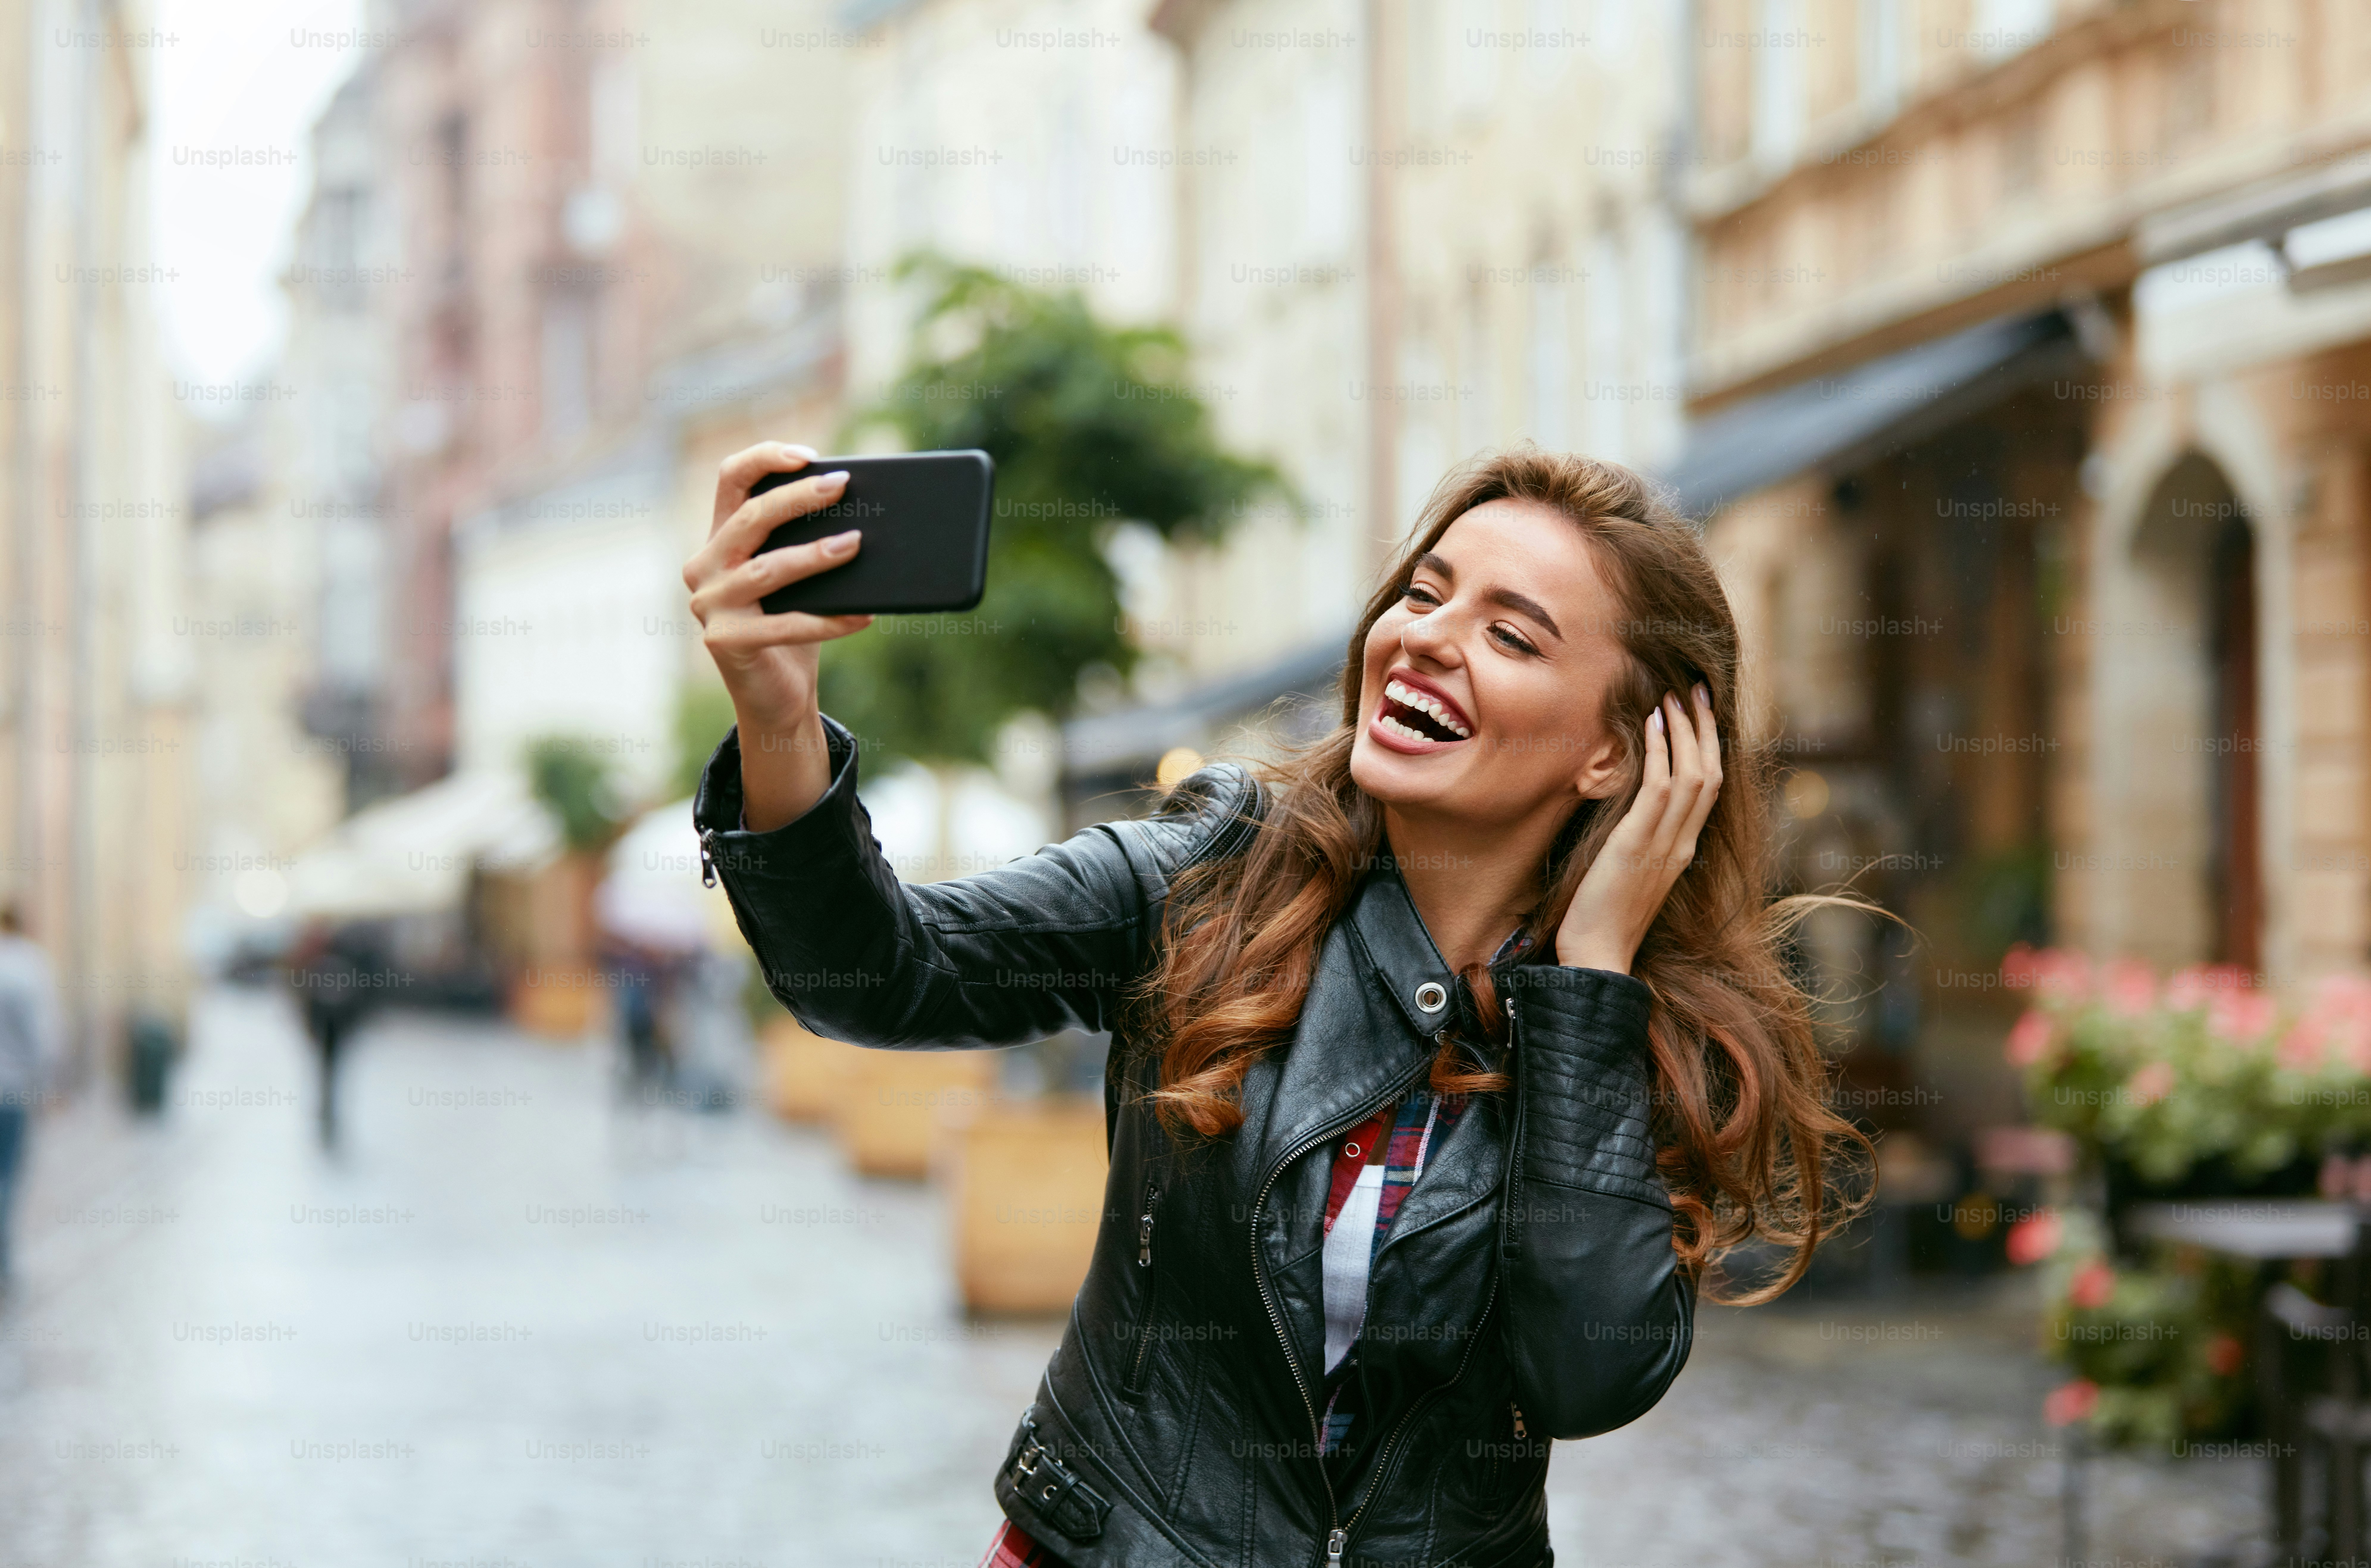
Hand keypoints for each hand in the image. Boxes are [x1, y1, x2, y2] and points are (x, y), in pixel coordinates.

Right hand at [685, 441, 874, 829]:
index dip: (766, 458)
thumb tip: (867, 515)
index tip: (809, 456)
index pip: (730, 479)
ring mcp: (709, 605)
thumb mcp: (798, 579)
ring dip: (815, 555)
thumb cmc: (792, 629)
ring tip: (856, 545)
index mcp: (719, 540)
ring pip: (767, 569)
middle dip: (799, 498)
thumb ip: (809, 543)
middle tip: (843, 486)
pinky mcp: (724, 642)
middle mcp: (704, 567)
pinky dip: (829, 620)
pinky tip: (864, 616)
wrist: (777, 698)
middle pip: (751, 518)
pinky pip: (784, 625)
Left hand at [1555, 686, 1721, 974]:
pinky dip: (1660, 752)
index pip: (1709, 789)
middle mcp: (1682, 843)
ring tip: (1673, 695)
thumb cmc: (1605, 916)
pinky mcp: (1638, 843)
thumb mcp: (1631, 872)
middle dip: (1704, 728)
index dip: (1708, 747)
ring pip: (1693, 774)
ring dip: (1684, 730)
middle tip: (1695, 689)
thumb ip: (1642, 843)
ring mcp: (1665, 843)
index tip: (1699, 714)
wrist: (1598, 955)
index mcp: (1683, 850)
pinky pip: (1659, 788)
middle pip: (1710, 773)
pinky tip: (1652, 724)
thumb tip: (1637, 814)